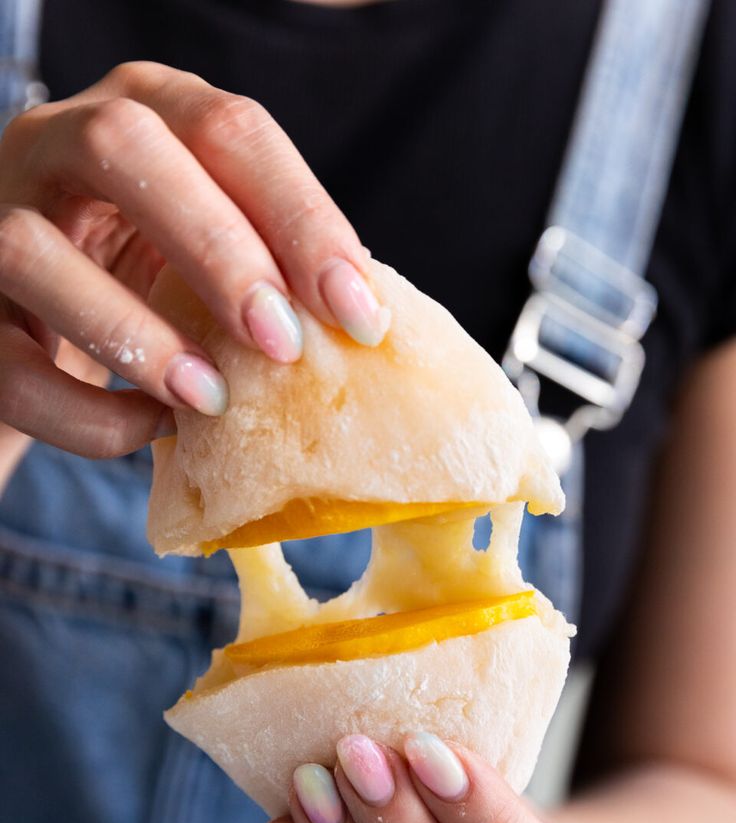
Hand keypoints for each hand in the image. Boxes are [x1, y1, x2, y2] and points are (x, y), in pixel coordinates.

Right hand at [0, 62, 384, 459]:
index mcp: (144, 111)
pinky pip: (12, 367)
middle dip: (219, 249)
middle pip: (124, 148)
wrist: (36, 322)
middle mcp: (55, 142)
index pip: (228, 130)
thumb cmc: (145, 279)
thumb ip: (266, 263)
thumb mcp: (204, 249)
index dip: (302, 219)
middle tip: (283, 343)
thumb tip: (363, 324)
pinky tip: (147, 430)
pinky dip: (85, 414)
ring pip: (34, 250)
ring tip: (212, 400)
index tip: (357, 313)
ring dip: (136, 334)